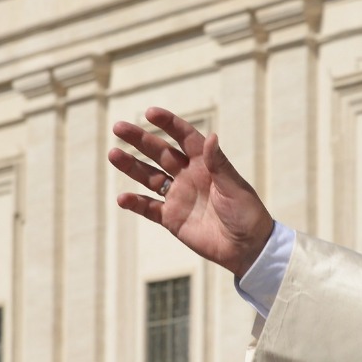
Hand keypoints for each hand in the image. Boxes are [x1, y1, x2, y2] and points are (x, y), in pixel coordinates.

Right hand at [108, 107, 273, 276]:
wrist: (247, 248)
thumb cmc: (247, 214)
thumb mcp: (235, 187)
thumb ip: (219, 164)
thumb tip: (212, 137)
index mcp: (206, 165)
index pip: (185, 138)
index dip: (169, 124)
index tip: (150, 113)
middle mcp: (189, 176)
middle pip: (160, 153)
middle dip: (140, 140)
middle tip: (118, 127)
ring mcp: (178, 197)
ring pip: (149, 177)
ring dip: (131, 166)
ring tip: (113, 154)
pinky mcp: (171, 218)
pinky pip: (148, 207)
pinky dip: (135, 203)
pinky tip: (122, 198)